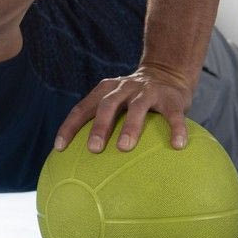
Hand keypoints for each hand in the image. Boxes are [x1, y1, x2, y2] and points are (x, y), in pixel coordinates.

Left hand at [53, 64, 192, 152]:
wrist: (167, 73)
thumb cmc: (133, 99)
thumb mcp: (115, 103)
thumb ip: (101, 123)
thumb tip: (81, 164)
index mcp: (105, 91)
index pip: (82, 108)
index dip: (70, 127)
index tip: (60, 148)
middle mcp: (124, 88)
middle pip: (107, 105)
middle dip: (99, 126)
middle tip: (93, 149)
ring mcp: (147, 92)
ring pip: (137, 108)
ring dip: (130, 127)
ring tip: (125, 147)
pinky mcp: (171, 98)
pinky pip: (173, 115)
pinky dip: (176, 129)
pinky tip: (177, 146)